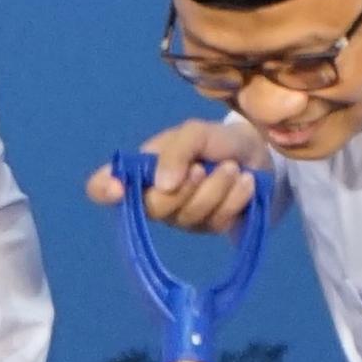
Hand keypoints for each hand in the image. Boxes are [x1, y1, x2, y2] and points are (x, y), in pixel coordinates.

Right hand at [81, 116, 265, 231]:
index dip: (103, 190)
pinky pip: (216, 222)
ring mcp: (181, 217)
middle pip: (152, 208)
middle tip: (203, 167)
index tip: (119, 188)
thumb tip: (162, 185)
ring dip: (216, 188)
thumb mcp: (196, 132)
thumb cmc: (218, 141)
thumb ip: (177, 151)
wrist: (259, 154)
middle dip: (183, 188)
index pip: (102, 187)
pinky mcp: (208, 228)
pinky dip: (234, 199)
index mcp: (141, 170)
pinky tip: (245, 183)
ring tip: (233, 169)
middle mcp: (154, 198)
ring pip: (189, 215)